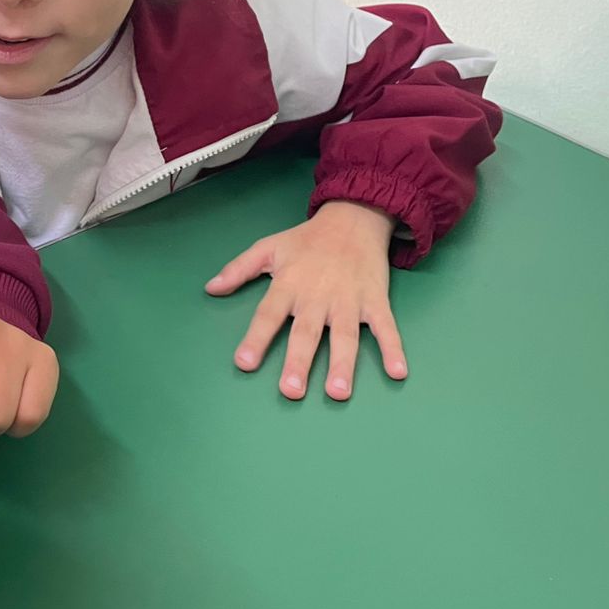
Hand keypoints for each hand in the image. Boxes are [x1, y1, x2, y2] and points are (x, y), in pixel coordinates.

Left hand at [204, 201, 406, 401]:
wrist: (354, 217)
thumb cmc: (307, 240)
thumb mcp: (268, 247)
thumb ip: (238, 269)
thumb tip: (210, 288)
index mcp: (289, 284)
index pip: (268, 314)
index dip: (255, 338)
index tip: (245, 362)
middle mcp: (317, 295)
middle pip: (306, 332)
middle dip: (298, 361)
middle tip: (291, 391)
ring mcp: (349, 299)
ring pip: (345, 335)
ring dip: (342, 364)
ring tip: (338, 392)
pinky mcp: (375, 300)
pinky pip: (386, 327)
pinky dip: (393, 348)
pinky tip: (398, 372)